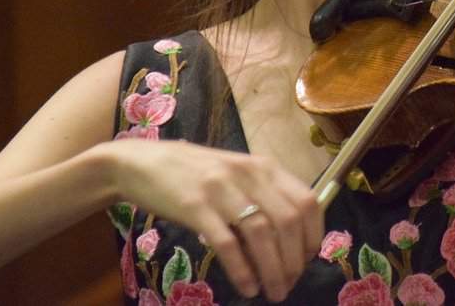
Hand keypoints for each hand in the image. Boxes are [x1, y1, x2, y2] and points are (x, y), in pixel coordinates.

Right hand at [105, 139, 321, 301]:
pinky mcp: (195, 206)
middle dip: (295, 260)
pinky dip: (242, 269)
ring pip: (261, 233)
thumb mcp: (236, 176)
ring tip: (273, 292)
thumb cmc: (193, 172)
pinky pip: (227, 242)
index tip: (308, 260)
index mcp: (263, 166)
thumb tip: (289, 242)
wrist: (142, 163)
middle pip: (288, 221)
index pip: (306, 201)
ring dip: (273, 270)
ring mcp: (221, 189)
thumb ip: (262, 197)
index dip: (312, 235)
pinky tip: (247, 286)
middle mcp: (248, 174)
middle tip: (289, 284)